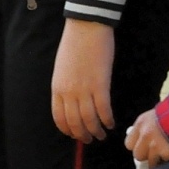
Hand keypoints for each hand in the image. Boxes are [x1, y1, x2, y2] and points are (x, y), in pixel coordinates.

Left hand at [51, 19, 115, 142]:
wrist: (85, 29)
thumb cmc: (74, 46)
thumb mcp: (61, 69)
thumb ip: (65, 86)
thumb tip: (71, 101)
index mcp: (56, 88)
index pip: (59, 117)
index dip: (68, 129)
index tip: (75, 135)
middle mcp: (68, 92)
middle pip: (74, 122)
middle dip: (82, 135)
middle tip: (90, 139)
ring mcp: (83, 90)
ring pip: (89, 120)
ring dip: (96, 131)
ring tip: (101, 135)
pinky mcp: (100, 85)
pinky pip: (103, 110)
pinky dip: (107, 120)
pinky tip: (111, 124)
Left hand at [125, 108, 168, 168]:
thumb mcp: (154, 116)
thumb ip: (146, 127)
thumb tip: (142, 136)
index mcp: (140, 124)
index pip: (129, 143)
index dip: (137, 147)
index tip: (143, 147)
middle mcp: (145, 136)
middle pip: (137, 155)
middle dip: (146, 156)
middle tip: (154, 154)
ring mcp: (155, 145)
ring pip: (150, 162)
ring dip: (156, 161)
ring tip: (163, 159)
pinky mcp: (167, 153)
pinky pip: (164, 162)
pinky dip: (168, 161)